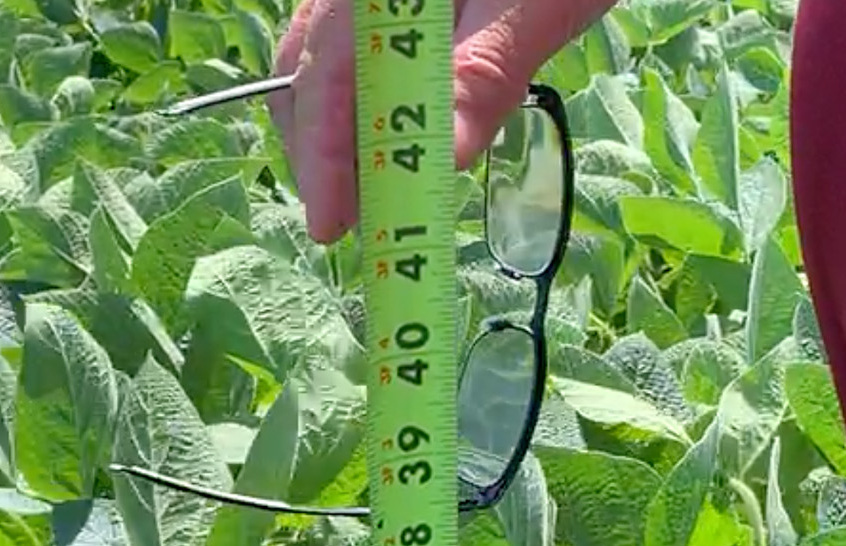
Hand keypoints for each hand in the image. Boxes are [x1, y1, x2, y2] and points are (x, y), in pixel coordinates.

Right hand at [269, 0, 615, 242]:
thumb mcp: (542, 6)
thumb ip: (484, 78)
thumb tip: (440, 164)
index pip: (322, 72)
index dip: (322, 155)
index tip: (333, 224)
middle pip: (303, 76)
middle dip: (322, 155)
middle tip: (357, 220)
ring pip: (317, 69)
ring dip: (338, 137)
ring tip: (376, 189)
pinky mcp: (381, 6)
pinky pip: (346, 56)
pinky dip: (359, 107)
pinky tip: (391, 138)